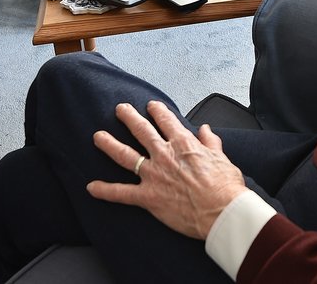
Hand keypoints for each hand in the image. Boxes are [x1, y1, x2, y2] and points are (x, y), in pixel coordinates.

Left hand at [86, 101, 248, 239]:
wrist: (222, 211)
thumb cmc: (225, 187)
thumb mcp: (222, 157)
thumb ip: (211, 142)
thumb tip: (206, 129)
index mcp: (184, 144)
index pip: (166, 120)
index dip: (157, 111)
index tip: (151, 106)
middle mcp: (165, 155)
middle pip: (141, 131)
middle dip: (128, 118)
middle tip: (120, 110)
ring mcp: (154, 175)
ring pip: (125, 155)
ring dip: (109, 144)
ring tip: (98, 137)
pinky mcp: (148, 197)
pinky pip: (121, 193)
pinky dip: (105, 190)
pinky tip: (92, 187)